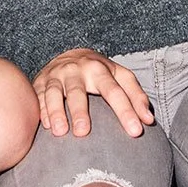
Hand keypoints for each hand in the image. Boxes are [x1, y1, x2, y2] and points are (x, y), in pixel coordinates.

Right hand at [33, 48, 154, 138]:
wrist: (67, 53)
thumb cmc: (99, 72)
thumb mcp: (120, 76)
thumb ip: (136, 96)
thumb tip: (149, 121)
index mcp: (99, 69)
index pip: (115, 91)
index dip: (126, 110)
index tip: (136, 131)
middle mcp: (76, 71)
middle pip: (78, 91)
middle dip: (80, 111)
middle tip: (83, 133)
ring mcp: (56, 76)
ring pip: (53, 93)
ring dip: (56, 112)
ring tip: (59, 132)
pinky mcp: (39, 83)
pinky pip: (38, 97)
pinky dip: (41, 110)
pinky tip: (45, 125)